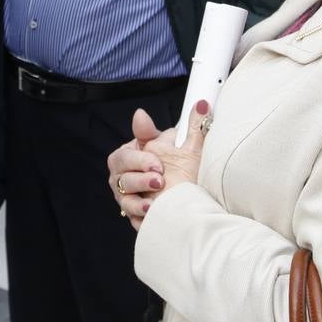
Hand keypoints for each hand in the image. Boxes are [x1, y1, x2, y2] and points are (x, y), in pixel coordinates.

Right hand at [107, 100, 210, 229]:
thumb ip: (189, 126)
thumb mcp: (187, 149)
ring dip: (139, 199)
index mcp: (131, 155)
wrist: (186, 196)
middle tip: (159, 179)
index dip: (140, 159)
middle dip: (140, 178)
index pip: (125, 155)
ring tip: (153, 202)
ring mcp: (128, 197)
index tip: (158, 164)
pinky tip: (150, 214)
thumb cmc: (181, 168)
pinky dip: (140, 217)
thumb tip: (200, 104)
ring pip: (125, 198)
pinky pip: (132, 218)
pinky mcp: (135, 215)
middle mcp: (124, 176)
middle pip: (121, 176)